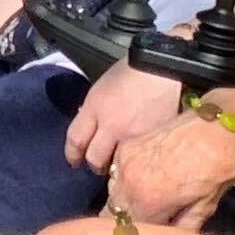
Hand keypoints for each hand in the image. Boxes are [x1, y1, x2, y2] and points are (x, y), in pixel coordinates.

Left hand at [63, 60, 184, 176]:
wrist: (162, 68)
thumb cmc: (130, 72)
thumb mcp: (101, 88)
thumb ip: (93, 110)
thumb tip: (90, 128)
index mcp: (95, 108)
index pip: (75, 139)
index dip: (72, 154)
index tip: (74, 161)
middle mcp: (112, 125)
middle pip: (95, 158)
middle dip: (94, 165)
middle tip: (97, 166)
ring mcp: (134, 135)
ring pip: (118, 163)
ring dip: (116, 166)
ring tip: (119, 164)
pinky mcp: (154, 140)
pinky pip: (140, 158)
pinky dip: (137, 160)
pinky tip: (138, 158)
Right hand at [109, 111, 234, 228]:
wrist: (220, 126)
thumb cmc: (218, 168)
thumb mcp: (204, 208)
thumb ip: (180, 230)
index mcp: (148, 200)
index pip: (128, 231)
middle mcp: (128, 181)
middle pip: (114, 213)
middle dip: (128, 222)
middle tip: (146, 227)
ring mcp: (124, 161)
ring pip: (113, 194)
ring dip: (124, 203)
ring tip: (144, 207)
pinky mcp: (127, 147)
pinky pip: (117, 174)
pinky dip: (125, 183)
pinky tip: (143, 185)